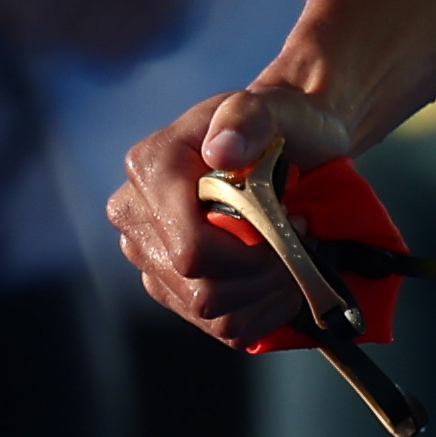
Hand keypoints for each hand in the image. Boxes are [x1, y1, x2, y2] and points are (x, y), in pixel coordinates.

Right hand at [107, 85, 353, 348]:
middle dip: (264, 275)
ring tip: (293, 253)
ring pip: (212, 314)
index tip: (294, 224)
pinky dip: (263, 311)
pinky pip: (221, 328)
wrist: (288, 142)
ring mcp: (151, 260)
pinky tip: (281, 278)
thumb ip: (247, 119)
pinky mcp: (174, 292)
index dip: (249, 255)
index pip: (189, 249)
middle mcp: (135, 218)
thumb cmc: (278, 123)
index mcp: (150, 169)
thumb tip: (222, 151)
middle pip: (201, 289)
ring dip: (268, 293)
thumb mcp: (271, 108)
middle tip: (299, 238)